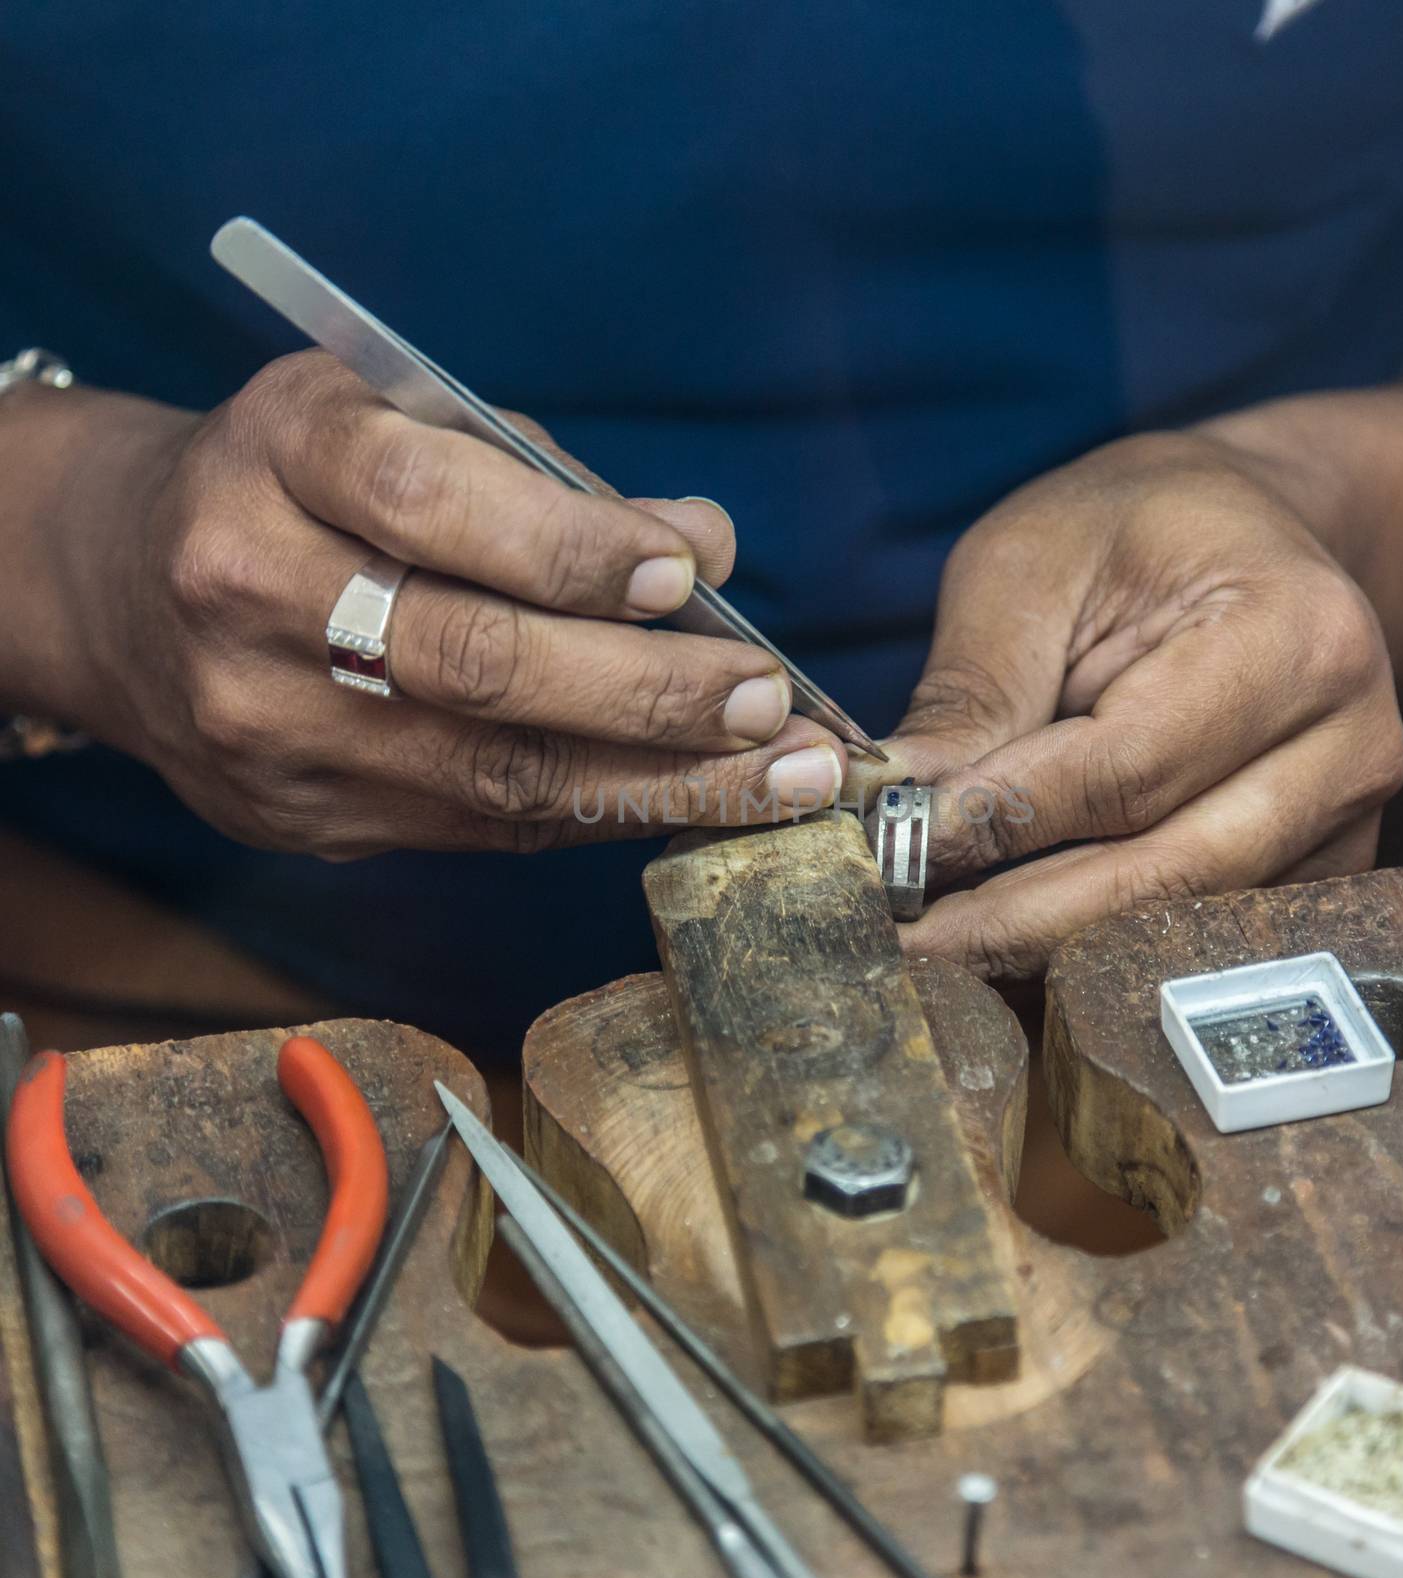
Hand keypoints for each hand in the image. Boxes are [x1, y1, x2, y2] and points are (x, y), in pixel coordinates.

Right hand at [40, 353, 843, 855]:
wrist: (121, 587)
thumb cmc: (297, 483)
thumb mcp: (392, 421)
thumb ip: (543, 478)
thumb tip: (704, 545)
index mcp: (274, 462)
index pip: (426, 503)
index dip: (566, 545)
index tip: (686, 571)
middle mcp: (251, 600)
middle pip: (474, 662)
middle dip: (648, 693)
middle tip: (770, 703)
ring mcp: (268, 729)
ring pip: (494, 776)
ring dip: (660, 783)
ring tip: (777, 780)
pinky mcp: (300, 819)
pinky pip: (481, 828)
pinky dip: (600, 812)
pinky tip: (692, 801)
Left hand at [874, 432, 1402, 979]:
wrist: (1249, 528)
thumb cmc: (1134, 527)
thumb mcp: (1028, 567)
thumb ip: (971, 692)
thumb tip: (888, 806)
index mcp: (1294, 637)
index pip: (1128, 770)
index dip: (1004, 822)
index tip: (899, 852)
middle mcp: (1350, 744)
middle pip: (1166, 875)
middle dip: (1017, 922)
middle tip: (906, 945)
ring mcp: (1348, 820)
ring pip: (1181, 921)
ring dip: (1049, 949)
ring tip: (941, 950)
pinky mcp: (1323, 870)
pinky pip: (1200, 932)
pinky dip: (1099, 945)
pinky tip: (1011, 940)